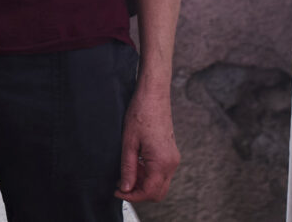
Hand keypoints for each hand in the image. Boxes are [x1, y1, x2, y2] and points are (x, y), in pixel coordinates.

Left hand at [116, 82, 180, 203]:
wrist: (154, 95)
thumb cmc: (141, 113)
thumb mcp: (129, 142)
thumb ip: (128, 168)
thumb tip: (125, 188)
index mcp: (162, 162)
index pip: (149, 192)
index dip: (132, 196)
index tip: (118, 192)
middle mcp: (171, 163)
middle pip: (157, 192)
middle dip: (139, 192)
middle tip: (122, 183)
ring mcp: (173, 159)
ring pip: (159, 184)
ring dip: (143, 183)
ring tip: (127, 170)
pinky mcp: (171, 154)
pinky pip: (161, 173)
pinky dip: (148, 174)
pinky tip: (136, 163)